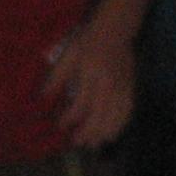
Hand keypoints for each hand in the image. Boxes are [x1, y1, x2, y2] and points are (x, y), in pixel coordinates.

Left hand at [42, 21, 136, 149]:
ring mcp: (123, 88)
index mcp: (91, 74)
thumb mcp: (67, 55)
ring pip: (115, 118)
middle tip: (75, 142)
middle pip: (99, 116)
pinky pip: (127, 113)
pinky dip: (119, 126)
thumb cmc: (87, 42)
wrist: (115, 31)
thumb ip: (57, 77)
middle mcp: (109, 84)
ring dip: (103, 133)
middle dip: (87, 132)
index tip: (60, 125)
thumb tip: (43, 97)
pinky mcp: (131, 89)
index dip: (70, 118)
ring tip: (91, 144)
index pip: (81, 104)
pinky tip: (111, 135)